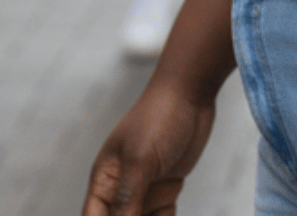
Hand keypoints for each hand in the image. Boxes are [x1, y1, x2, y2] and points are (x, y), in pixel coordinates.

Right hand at [82, 77, 216, 215]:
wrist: (191, 93)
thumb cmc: (160, 117)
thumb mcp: (141, 159)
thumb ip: (127, 198)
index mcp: (105, 179)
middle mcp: (121, 186)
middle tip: (148, 205)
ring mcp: (145, 186)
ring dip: (155, 215)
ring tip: (164, 186)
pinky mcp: (165, 184)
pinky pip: (162, 214)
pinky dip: (166, 215)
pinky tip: (172, 200)